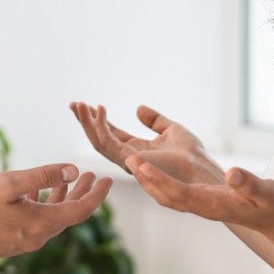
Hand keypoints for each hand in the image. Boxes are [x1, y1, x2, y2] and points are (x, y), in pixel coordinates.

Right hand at [0, 163, 113, 256]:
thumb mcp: (11, 183)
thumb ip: (43, 176)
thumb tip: (73, 170)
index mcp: (41, 224)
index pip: (81, 211)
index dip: (97, 195)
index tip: (108, 180)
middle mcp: (37, 238)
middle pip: (69, 215)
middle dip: (83, 194)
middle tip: (94, 176)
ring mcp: (23, 242)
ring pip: (52, 219)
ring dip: (64, 199)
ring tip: (72, 180)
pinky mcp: (10, 242)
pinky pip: (37, 223)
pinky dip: (46, 206)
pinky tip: (38, 193)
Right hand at [70, 102, 222, 184]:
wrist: (200, 169)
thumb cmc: (191, 155)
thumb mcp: (171, 129)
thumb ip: (154, 120)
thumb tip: (138, 108)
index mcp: (137, 150)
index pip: (111, 134)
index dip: (98, 120)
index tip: (87, 105)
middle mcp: (129, 157)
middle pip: (100, 139)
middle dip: (85, 122)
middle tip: (73, 104)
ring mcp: (127, 161)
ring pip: (99, 142)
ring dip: (87, 123)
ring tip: (79, 105)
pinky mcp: (130, 161)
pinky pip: (108, 143)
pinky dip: (101, 127)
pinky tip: (99, 111)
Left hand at [126, 158, 273, 237]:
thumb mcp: (268, 193)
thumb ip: (250, 184)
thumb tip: (232, 174)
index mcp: (214, 205)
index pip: (181, 194)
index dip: (161, 181)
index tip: (144, 166)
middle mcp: (202, 207)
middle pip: (167, 196)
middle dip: (147, 179)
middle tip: (127, 158)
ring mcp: (200, 205)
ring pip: (166, 195)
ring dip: (148, 179)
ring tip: (131, 158)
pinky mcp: (200, 199)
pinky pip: (173, 191)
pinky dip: (157, 179)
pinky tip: (148, 167)